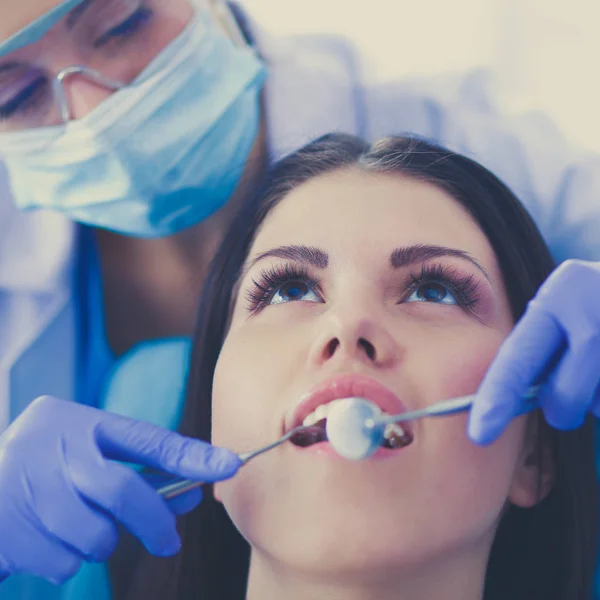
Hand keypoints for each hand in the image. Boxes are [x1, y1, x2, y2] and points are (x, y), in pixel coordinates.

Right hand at [0, 396, 240, 583]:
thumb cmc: (43, 467)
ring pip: (96, 536)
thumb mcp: (83, 450)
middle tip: (169, 540)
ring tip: (81, 527)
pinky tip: (48, 539)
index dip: (189, 456)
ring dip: (101, 541)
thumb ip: (134, 467)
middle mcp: (50, 448)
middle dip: (155, 520)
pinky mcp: (8, 532)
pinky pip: (65, 562)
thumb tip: (192, 492)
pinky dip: (68, 559)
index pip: (145, 439)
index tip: (229, 466)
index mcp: (75, 421)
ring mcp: (24, 490)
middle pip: (124, 491)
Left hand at [469, 259, 599, 443]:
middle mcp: (596, 310)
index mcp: (560, 294)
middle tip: (568, 391)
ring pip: (599, 407)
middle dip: (560, 410)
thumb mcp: (566, 309)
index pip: (518, 356)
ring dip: (599, 400)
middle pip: (563, 398)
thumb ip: (541, 349)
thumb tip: (511, 404)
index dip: (496, 397)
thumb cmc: (597, 304)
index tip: (478, 433)